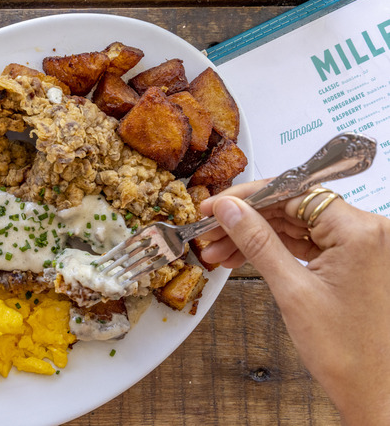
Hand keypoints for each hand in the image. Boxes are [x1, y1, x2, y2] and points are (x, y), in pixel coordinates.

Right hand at [197, 179, 389, 424]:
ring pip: (295, 225)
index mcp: (359, 231)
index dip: (248, 197)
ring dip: (255, 236)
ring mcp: (360, 246)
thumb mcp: (291, 291)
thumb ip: (257, 242)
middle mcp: (366, 231)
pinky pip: (306, 243)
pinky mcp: (352, 261)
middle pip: (293, 207)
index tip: (215, 206)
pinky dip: (274, 249)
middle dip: (247, 220)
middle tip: (210, 231)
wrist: (374, 390)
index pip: (294, 192)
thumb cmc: (346, 350)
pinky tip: (241, 257)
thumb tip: (229, 209)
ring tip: (217, 252)